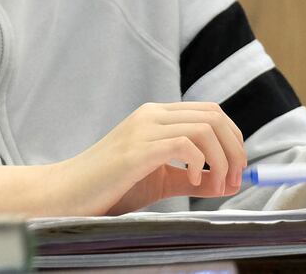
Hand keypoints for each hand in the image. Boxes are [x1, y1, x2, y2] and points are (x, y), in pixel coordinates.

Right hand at [62, 102, 245, 215]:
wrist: (69, 192)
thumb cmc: (110, 186)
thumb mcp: (160, 179)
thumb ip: (192, 178)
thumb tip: (228, 183)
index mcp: (155, 116)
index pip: (211, 112)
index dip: (234, 139)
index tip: (236, 171)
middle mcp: (151, 115)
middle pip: (214, 116)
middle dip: (235, 149)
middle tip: (233, 180)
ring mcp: (143, 129)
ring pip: (205, 128)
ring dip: (223, 160)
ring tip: (218, 185)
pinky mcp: (137, 149)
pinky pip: (185, 144)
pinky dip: (199, 164)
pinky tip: (191, 180)